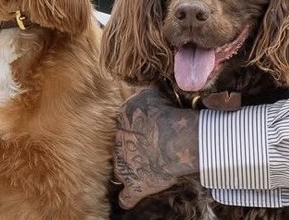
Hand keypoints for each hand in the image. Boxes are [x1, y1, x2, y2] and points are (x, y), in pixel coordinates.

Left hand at [113, 87, 199, 208]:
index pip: (121, 123)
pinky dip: (128, 198)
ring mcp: (123, 167)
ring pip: (117, 170)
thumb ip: (143, 94)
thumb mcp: (151, 92)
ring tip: (138, 168)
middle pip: (117, 147)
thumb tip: (143, 89)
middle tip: (144, 147)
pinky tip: (129, 197)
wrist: (172, 138)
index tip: (144, 126)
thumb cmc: (166, 112)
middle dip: (127, 147)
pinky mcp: (134, 186)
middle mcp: (115, 144)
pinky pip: (126, 198)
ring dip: (125, 169)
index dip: (132, 126)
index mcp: (119, 120)